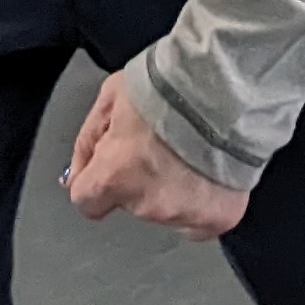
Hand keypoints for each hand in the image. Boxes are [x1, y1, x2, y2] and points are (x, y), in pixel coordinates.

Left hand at [63, 70, 250, 241]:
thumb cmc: (173, 83)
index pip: (86, 201)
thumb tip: (75, 173)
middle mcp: (149, 203)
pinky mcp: (219, 217)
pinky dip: (202, 201)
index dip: (95, 180)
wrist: (229, 85)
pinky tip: (208, 172)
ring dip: (172, 188)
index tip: (109, 167)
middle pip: (131, 202)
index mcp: (117, 175)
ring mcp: (185, 214)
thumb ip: (89, 142)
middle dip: (138, 177)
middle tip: (160, 143)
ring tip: (189, 151)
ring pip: (166, 210)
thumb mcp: (112, 97)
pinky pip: (199, 220)